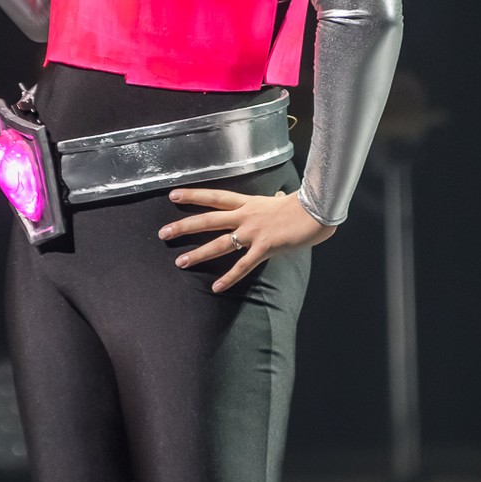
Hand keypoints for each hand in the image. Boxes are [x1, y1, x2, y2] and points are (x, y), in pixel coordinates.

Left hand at [159, 186, 336, 292]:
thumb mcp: (281, 200)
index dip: (193, 195)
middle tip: (163, 233)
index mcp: (248, 203)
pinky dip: (229, 277)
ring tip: (180, 262)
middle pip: (208, 220)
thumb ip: (272, 201)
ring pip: (220, 243)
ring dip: (199, 253)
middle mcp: (246, 216)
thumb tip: (276, 197)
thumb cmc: (301, 206)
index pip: (215, 196)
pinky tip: (216, 287)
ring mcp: (253, 232)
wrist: (317, 210)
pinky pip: (243, 265)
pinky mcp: (264, 248)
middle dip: (184, 226)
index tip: (173, 194)